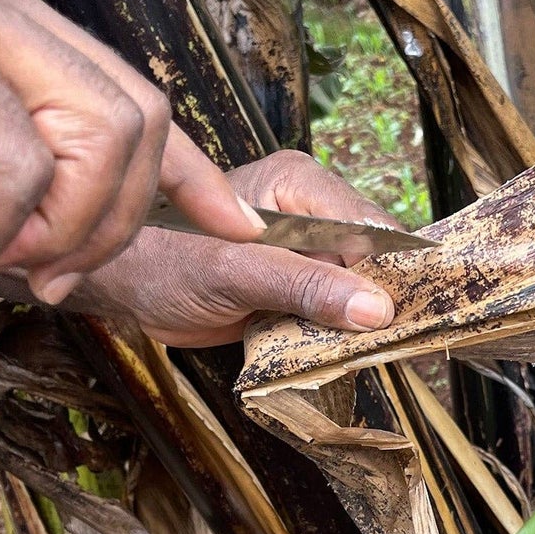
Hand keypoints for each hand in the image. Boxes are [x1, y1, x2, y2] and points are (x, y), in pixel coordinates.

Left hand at [75, 151, 399, 345]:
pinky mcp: (300, 282)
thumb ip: (304, 285)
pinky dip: (340, 332)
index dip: (392, 271)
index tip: (412, 313)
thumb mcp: (236, 274)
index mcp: (299, 183)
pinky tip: (343, 350)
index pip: (369, 226)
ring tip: (371, 349)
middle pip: (374, 257)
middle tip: (396, 340)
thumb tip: (374, 308)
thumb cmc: (161, 262)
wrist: (122, 288)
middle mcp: (312, 209)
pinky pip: (337, 307)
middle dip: (381, 298)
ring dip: (362, 320)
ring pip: (360, 286)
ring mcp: (308, 248)